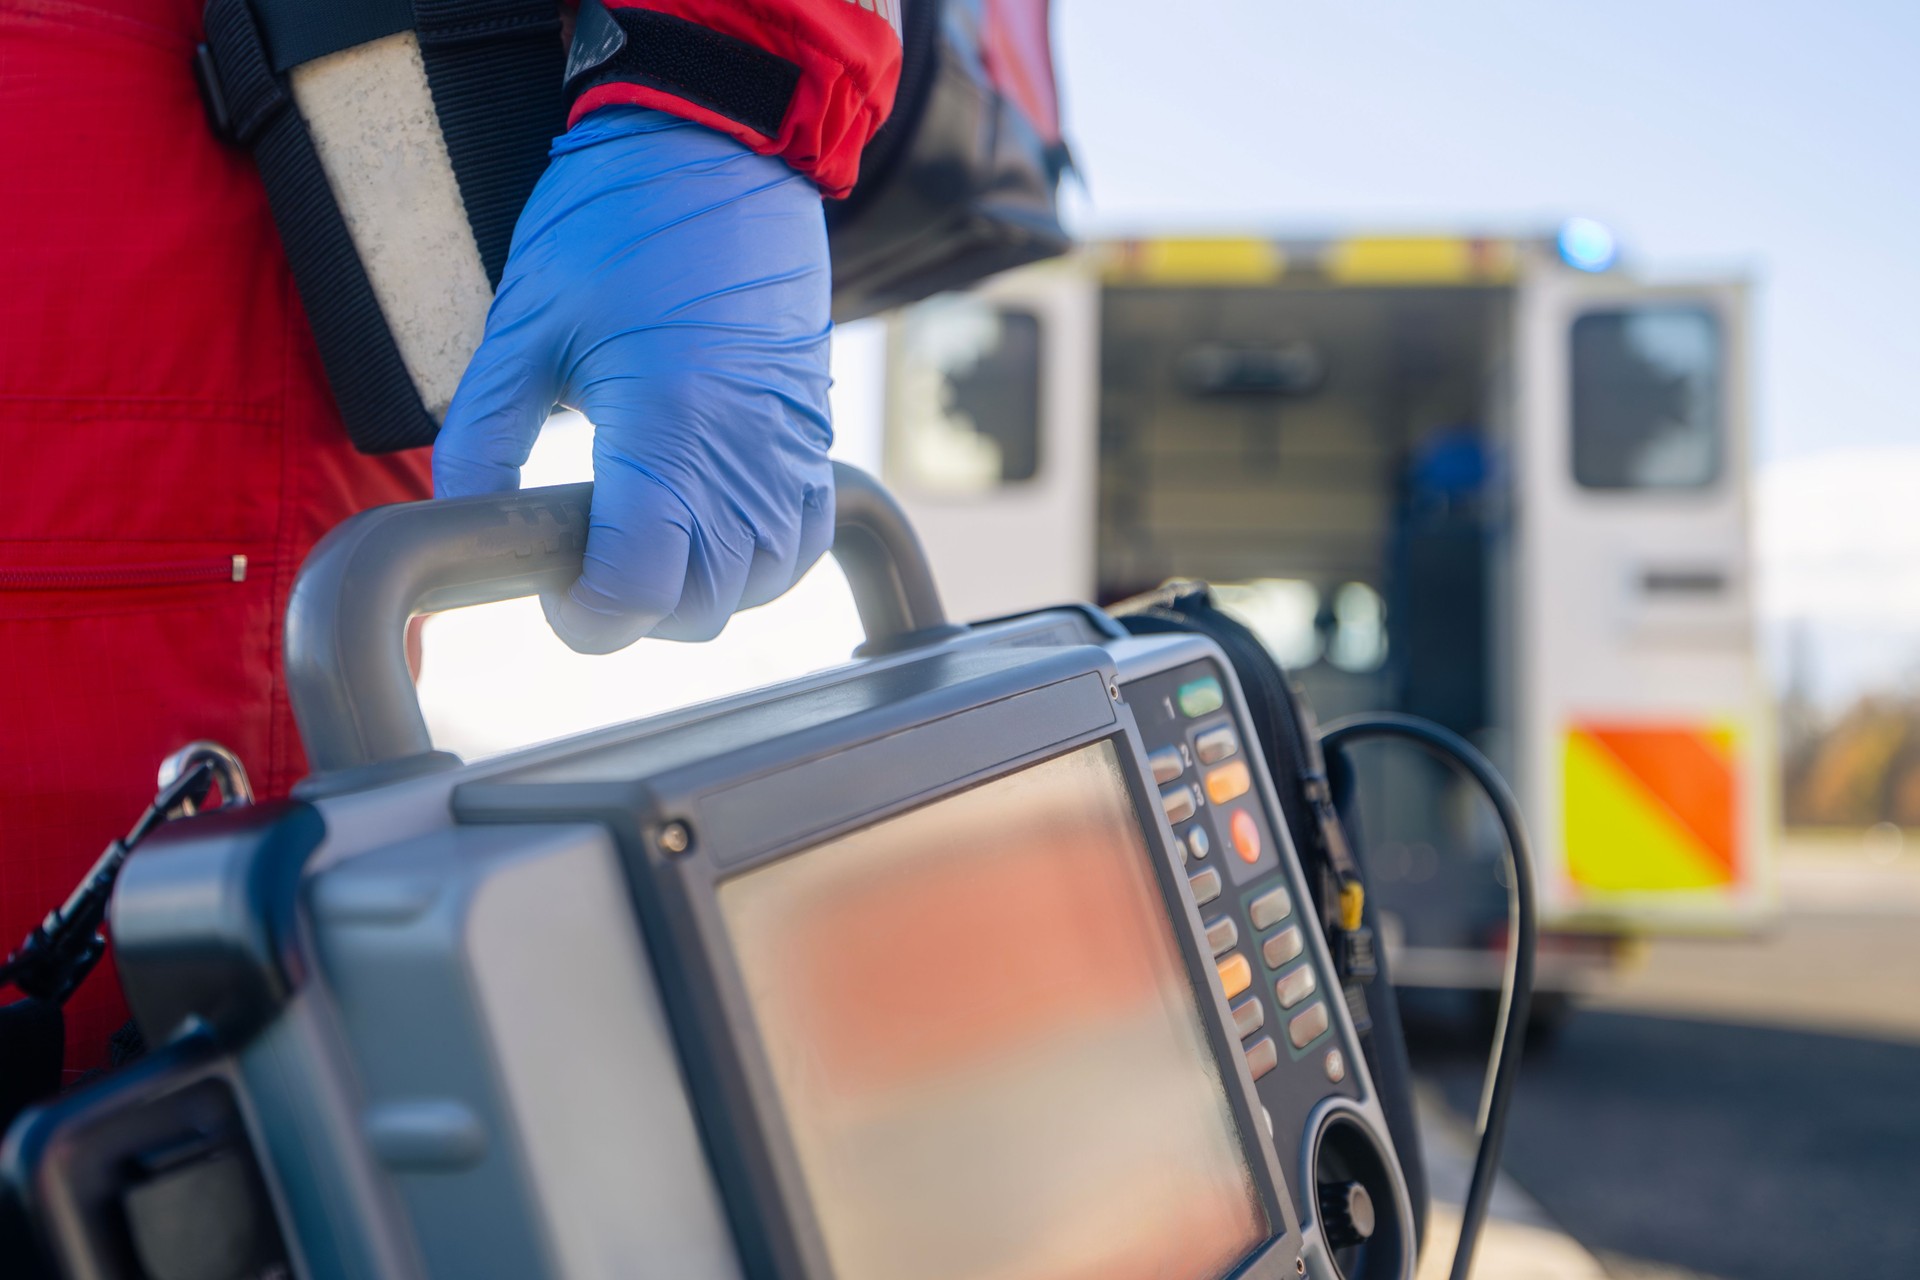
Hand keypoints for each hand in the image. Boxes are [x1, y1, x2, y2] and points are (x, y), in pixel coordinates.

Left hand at [433, 107, 834, 653]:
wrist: (721, 150)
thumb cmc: (618, 223)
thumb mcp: (524, 325)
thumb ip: (481, 437)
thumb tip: (459, 520)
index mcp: (667, 430)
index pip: (638, 591)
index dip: (586, 617)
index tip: (554, 590)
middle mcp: (743, 456)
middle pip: (701, 609)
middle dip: (636, 609)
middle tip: (586, 561)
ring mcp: (790, 452)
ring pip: (759, 586)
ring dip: (700, 592)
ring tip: (646, 544)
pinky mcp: (816, 437)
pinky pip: (804, 543)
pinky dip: (761, 563)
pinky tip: (712, 531)